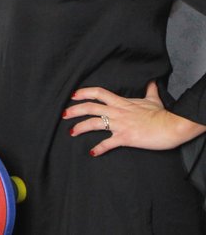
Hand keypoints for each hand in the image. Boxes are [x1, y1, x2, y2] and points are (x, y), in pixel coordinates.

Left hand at [65, 81, 205, 156]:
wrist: (171, 126)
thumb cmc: (162, 114)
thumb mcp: (153, 100)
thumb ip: (149, 91)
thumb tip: (152, 82)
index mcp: (121, 102)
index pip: (98, 93)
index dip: (84, 93)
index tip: (73, 95)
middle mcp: (117, 112)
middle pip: (90, 107)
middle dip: (74, 110)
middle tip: (63, 114)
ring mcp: (120, 124)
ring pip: (93, 123)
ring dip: (80, 128)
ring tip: (71, 132)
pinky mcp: (125, 138)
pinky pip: (108, 143)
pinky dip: (98, 149)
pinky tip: (92, 152)